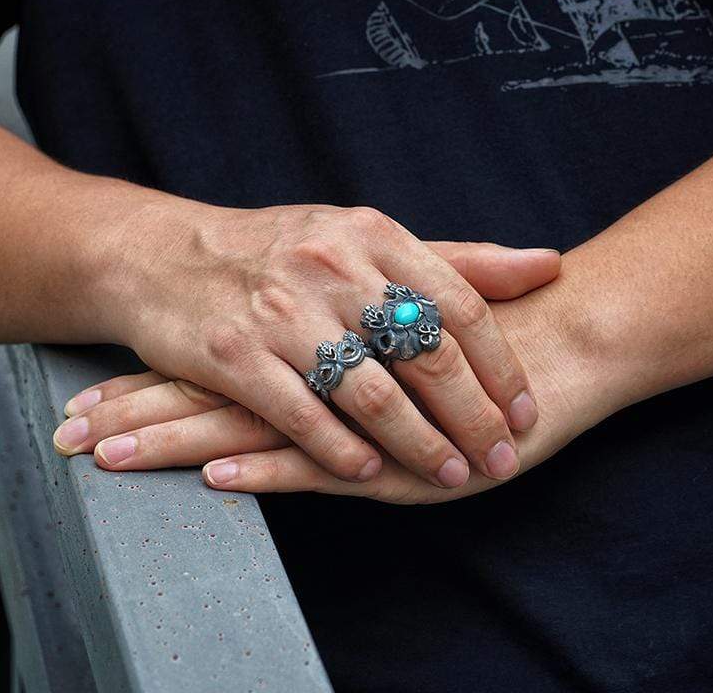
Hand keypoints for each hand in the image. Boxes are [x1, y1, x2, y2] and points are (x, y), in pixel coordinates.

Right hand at [57, 240, 560, 490]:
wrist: (164, 256)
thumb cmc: (280, 250)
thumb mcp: (365, 237)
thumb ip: (457, 259)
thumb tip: (548, 265)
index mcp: (372, 236)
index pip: (462, 304)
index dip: (502, 366)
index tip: (526, 410)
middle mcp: (333, 268)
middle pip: (427, 355)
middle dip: (475, 417)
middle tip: (504, 457)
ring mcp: (283, 313)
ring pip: (372, 394)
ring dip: (421, 445)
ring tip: (454, 475)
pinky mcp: (235, 355)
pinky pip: (304, 416)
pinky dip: (343, 452)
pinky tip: (371, 474)